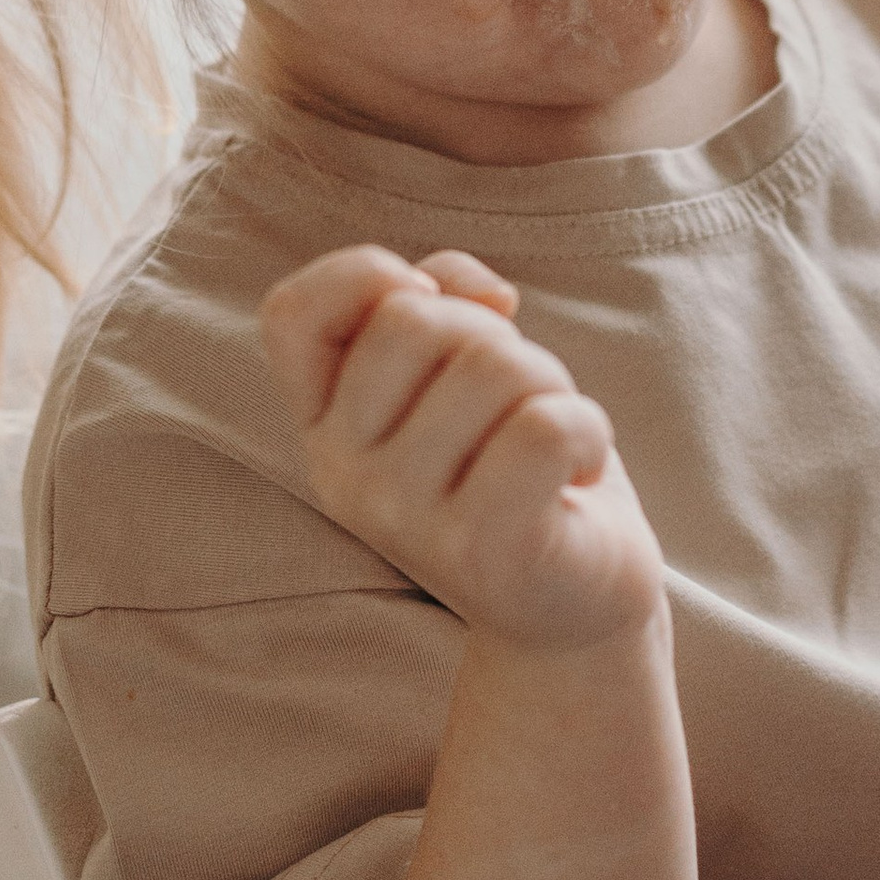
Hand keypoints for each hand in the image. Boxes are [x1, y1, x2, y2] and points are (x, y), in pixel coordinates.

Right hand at [259, 245, 664, 650]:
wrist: (573, 605)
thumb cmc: (517, 464)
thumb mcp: (465, 372)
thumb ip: (449, 300)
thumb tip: (483, 295)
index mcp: (325, 427)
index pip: (291, 313)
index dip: (363, 274)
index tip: (435, 305)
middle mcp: (346, 475)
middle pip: (414, 321)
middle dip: (494, 334)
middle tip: (518, 398)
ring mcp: (407, 519)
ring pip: (494, 366)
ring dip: (552, 384)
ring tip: (549, 443)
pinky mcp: (483, 551)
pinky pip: (545, 427)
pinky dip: (588, 428)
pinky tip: (579, 472)